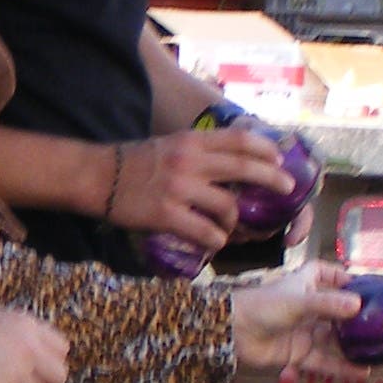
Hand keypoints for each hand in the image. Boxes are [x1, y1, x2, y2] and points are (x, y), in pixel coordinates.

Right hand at [104, 128, 296, 254]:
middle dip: (271, 178)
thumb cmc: (132, 162)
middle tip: (286, 187)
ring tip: (229, 227)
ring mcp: (178, 189)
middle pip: (243, 168)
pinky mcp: (166, 215)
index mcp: (190, 142)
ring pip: (227, 207)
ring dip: (234, 220)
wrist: (96, 176)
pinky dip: (215, 240)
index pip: (237, 139)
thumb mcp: (168, 144)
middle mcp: (188, 162)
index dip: (265, 148)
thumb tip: (230, 162)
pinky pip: (205, 232)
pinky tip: (213, 242)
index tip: (280, 157)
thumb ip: (197, 151)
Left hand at [228, 263, 360, 378]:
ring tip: (380, 352)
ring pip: (335, 339)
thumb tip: (358, 306)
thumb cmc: (263, 307)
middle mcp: (307, 307)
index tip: (364, 284)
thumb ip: (328, 305)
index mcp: (304, 285)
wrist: (232, 333)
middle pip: (337, 312)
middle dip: (357, 319)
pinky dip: (342, 368)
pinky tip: (362, 374)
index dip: (341, 277)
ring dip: (354, 346)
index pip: (325, 274)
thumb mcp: (299, 301)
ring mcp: (304, 332)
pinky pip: (326, 362)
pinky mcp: (300, 355)